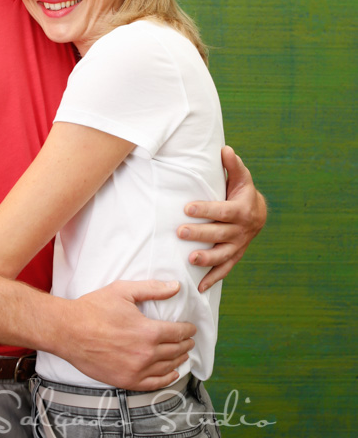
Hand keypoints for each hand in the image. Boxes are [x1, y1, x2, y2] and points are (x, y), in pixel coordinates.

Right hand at [59, 280, 195, 390]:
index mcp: (148, 331)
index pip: (178, 332)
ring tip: (184, 355)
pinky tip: (172, 374)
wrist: (68, 331)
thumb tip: (175, 287)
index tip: (191, 328)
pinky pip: (153, 384)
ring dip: (179, 360)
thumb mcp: (123, 291)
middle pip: (175, 350)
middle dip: (185, 344)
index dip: (187, 330)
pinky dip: (166, 379)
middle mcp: (146, 354)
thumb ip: (152, 289)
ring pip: (167, 367)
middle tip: (189, 340)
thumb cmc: (93, 309)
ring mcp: (136, 370)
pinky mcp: (125, 381)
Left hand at [179, 146, 266, 291]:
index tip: (187, 208)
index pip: (222, 211)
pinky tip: (198, 287)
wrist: (258, 215)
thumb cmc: (242, 193)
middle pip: (219, 234)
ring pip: (222, 255)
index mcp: (241, 210)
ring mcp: (237, 246)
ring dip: (206, 259)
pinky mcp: (233, 257)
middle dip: (199, 234)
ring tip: (190, 260)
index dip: (205, 210)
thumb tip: (225, 149)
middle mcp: (240, 230)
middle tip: (180, 232)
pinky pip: (224, 270)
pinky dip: (212, 279)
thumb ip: (232, 165)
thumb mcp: (241, 178)